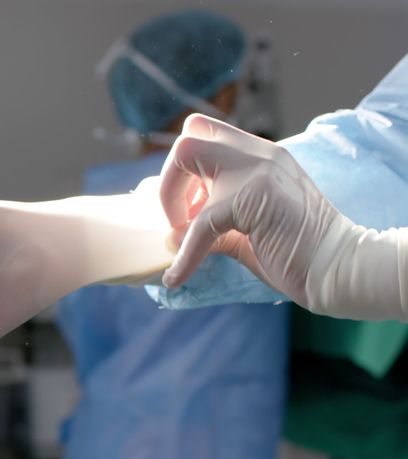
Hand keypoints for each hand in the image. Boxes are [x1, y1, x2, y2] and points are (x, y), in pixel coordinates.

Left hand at [158, 114, 341, 306]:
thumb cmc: (296, 253)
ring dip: (170, 200)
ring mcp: (258, 170)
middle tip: (179, 217)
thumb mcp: (245, 230)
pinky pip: (200, 221)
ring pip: (186, 153)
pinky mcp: (254, 197)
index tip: (187, 207)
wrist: (340, 268)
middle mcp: (258, 153)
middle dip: (170, 178)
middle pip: (189, 135)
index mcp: (259, 156)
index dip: (183, 168)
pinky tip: (177, 277)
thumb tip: (171, 234)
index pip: (203, 131)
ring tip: (181, 237)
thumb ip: (212, 220)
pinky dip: (184, 254)